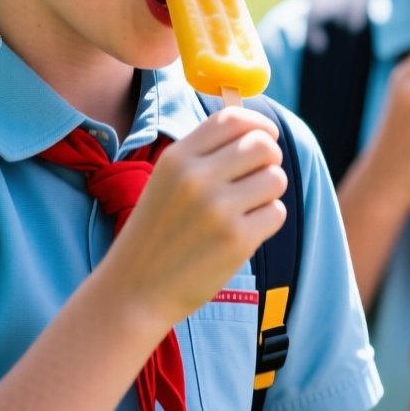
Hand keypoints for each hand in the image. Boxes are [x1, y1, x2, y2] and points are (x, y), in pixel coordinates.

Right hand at [103, 107, 288, 323]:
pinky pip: (276, 212)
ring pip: (276, 178)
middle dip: (270, 160)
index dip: (258, 124)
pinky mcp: (237, 239)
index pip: (232, 119)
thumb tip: (258, 130)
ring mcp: (217, 209)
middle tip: (257, 178)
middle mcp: (196, 178)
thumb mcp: (167, 182)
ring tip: (244, 210)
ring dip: (268, 193)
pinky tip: (241, 234)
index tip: (267, 136)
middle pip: (263, 145)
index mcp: (176, 158)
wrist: (133, 291)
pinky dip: (266, 222)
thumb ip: (206, 154)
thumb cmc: (158, 233)